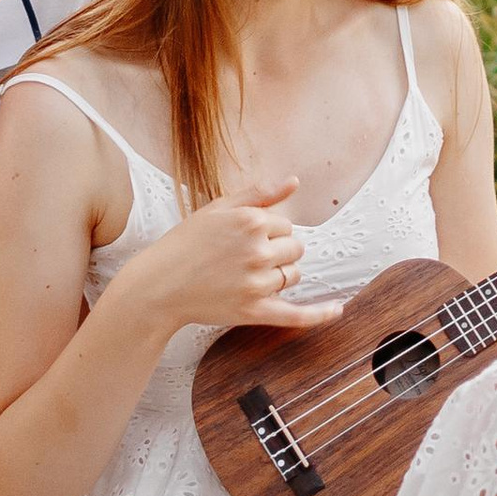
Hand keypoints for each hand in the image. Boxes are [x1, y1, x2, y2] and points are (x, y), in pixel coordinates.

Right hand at [113, 176, 343, 338]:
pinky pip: (297, 314)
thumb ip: (259, 193)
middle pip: (295, 249)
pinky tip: (338, 309)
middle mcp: (258, 251)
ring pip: (294, 275)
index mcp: (251, 221)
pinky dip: (319, 314)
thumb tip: (295, 181)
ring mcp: (258, 283)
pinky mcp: (255, 312)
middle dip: (277, 251)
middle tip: (242, 257)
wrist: (159, 286)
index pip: (285, 224)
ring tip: (245, 276)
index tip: (242, 238)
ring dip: (280, 275)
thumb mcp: (218, 208)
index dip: (266, 231)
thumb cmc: (186, 244)